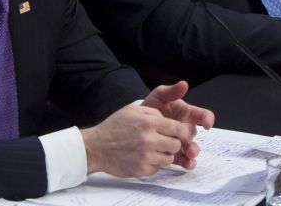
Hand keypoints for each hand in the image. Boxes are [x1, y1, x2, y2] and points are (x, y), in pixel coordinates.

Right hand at [81, 103, 196, 176]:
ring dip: (165, 154)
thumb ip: (154, 112)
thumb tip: (169, 120)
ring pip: (169, 158)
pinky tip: (145, 157)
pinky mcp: (141, 170)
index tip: (184, 134)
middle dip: (174, 143)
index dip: (184, 131)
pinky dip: (154, 163)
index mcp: (149, 122)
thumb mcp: (133, 110)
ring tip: (154, 149)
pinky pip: (158, 168)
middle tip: (166, 141)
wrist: (96, 147)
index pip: (179, 128)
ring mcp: (145, 156)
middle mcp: (149, 140)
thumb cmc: (114, 127)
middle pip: (177, 144)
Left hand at [141, 81, 214, 169]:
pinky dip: (186, 162)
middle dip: (194, 141)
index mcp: (187, 114)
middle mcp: (185, 128)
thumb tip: (184, 84)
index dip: (207, 119)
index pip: (202, 115)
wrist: (135, 123)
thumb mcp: (160, 96)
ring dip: (192, 153)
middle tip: (191, 146)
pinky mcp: (173, 152)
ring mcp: (180, 141)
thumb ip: (171, 91)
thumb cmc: (150, 107)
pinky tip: (186, 164)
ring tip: (189, 156)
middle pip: (194, 135)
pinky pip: (182, 158)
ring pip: (191, 148)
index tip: (207, 124)